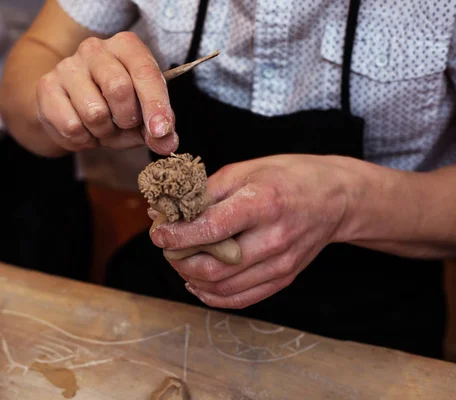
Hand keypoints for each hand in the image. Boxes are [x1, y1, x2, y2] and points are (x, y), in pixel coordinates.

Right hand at [36, 32, 177, 153]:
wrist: (68, 105)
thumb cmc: (113, 105)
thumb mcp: (142, 114)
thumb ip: (159, 129)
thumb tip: (167, 143)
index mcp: (126, 47)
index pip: (145, 72)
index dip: (155, 105)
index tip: (160, 130)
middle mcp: (95, 49)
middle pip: (119, 89)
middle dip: (127, 120)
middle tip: (124, 125)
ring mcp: (68, 66)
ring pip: (94, 112)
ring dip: (104, 133)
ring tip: (103, 128)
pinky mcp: (47, 87)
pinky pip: (72, 126)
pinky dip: (83, 140)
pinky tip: (84, 131)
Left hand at [149, 155, 351, 308]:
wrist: (335, 198)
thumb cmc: (287, 177)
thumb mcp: (244, 171)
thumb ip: (203, 193)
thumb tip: (163, 211)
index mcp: (263, 203)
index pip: (210, 229)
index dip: (176, 235)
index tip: (159, 233)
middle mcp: (274, 238)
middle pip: (213, 266)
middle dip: (179, 260)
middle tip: (167, 248)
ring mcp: (281, 263)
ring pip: (222, 287)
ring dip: (191, 278)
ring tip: (180, 261)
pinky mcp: (284, 278)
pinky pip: (241, 299)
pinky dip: (212, 296)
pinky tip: (198, 282)